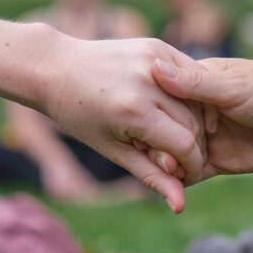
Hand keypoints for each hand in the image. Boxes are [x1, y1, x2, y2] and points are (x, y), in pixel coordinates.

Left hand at [39, 35, 206, 212]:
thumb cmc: (79, 115)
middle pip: (194, 124)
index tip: (186, 176)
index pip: (185, 145)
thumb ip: (151, 175)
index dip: (191, 165)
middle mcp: (148, 80)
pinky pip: (189, 76)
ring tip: (171, 135)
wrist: (56, 68)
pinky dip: (188, 96)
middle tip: (176, 157)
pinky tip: (172, 109)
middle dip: (191, 146)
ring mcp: (154, 59)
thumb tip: (180, 206)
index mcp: (134, 110)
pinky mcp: (157, 46)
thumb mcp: (114, 149)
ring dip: (192, 122)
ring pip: (195, 100)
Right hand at [152, 57, 252, 177]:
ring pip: (173, 153)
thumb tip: (155, 67)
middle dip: (152, 143)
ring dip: (163, 164)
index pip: (160, 96)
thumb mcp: (234, 87)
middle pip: (161, 129)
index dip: (146, 110)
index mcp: (197, 83)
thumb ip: (195, 84)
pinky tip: (168, 189)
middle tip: (147, 155)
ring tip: (157, 173)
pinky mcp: (218, 162)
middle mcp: (197, 110)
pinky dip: (178, 182)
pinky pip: (190, 173)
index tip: (133, 123)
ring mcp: (207, 137)